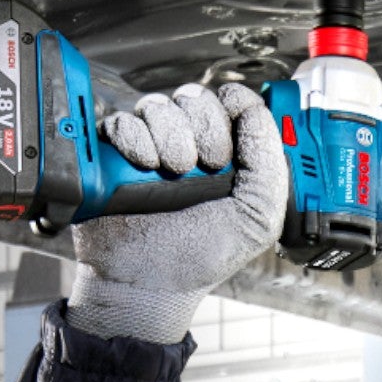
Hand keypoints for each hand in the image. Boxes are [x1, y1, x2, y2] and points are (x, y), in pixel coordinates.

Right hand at [66, 83, 288, 342]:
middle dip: (203, 129)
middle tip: (202, 167)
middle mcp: (188, 144)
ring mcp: (149, 147)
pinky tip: (143, 168)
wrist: (149, 284)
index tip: (228, 149)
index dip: (231, 114)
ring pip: (158, 105)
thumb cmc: (203, 255)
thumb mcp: (258, 216)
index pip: (230, 101)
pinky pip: (121, 122)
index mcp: (226, 153)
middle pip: (194, 97)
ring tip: (172, 173)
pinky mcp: (113, 155)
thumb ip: (268, 162)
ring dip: (169, 136)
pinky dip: (134, 140)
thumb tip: (254, 109)